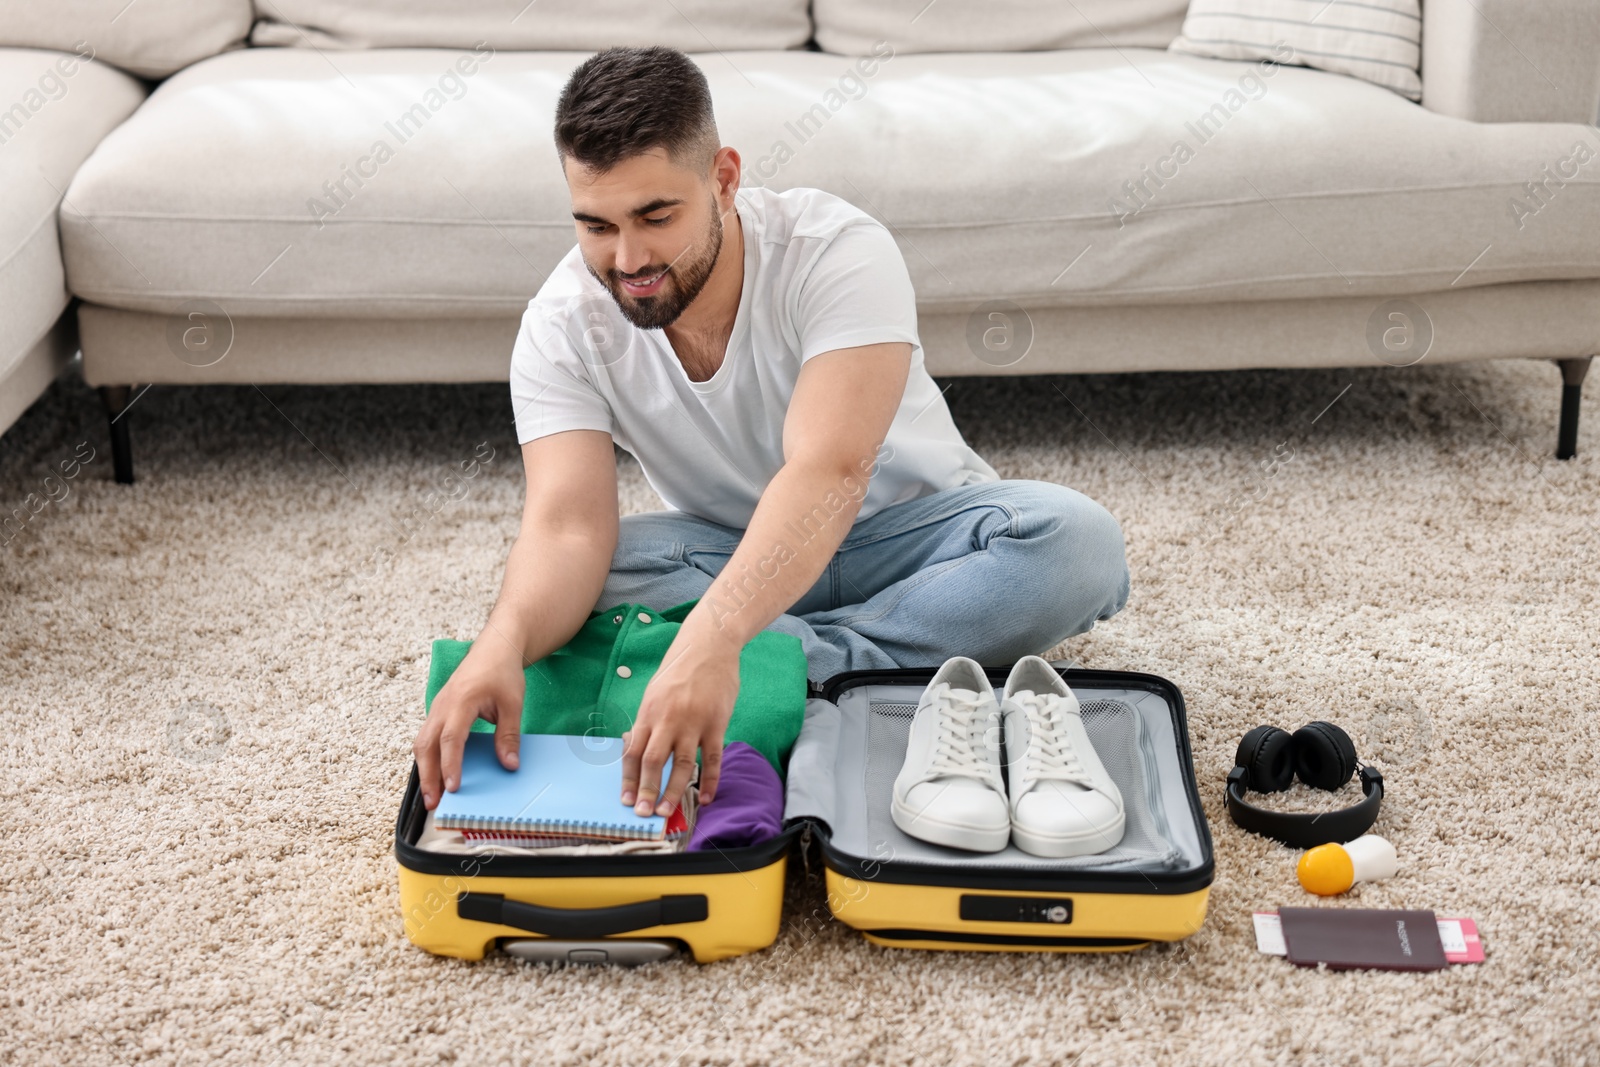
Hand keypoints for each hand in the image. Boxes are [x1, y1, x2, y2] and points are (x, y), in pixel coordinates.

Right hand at [412, 643, 526, 809]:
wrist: (494, 649)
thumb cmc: (502, 673)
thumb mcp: (512, 704)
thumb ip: (509, 735)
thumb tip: (509, 764)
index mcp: (461, 701)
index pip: (451, 738)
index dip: (450, 764)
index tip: (453, 787)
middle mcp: (442, 706)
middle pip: (426, 745)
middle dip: (428, 776)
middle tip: (434, 803)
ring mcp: (436, 708)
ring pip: (421, 743)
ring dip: (424, 770)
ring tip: (432, 796)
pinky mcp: (437, 712)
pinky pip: (426, 738)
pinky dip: (427, 758)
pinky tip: (435, 776)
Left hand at [621, 628, 741, 815]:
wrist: (709, 646)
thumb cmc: (680, 670)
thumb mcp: (654, 693)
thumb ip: (647, 722)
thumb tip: (633, 747)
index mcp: (648, 713)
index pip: (632, 752)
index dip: (628, 779)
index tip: (625, 800)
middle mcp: (668, 719)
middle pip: (652, 761)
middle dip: (646, 790)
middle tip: (643, 814)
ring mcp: (693, 722)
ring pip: (681, 764)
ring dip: (673, 791)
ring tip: (667, 811)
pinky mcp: (716, 723)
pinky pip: (713, 758)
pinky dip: (710, 780)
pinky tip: (706, 797)